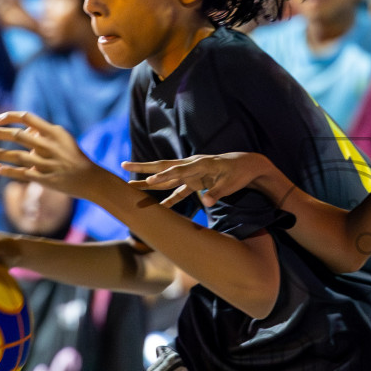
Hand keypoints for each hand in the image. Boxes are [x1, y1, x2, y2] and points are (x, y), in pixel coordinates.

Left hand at [0, 111, 100, 198]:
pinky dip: (7, 170)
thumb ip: (43, 133)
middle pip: (17, 135)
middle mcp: (49, 145)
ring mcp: (46, 162)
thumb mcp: (63, 138)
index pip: (26, 117)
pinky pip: (21, 173)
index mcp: (54, 132)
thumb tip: (24, 131)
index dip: (9, 117)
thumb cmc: (74, 156)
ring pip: (16, 155)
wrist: (90, 179)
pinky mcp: (44, 178)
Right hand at [122, 152, 271, 208]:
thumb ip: (217, 192)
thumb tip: (207, 202)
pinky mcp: (194, 180)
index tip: (150, 181)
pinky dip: (167, 197)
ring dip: (149, 182)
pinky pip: (177, 190)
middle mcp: (192, 166)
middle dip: (144, 168)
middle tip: (123, 166)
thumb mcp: (231, 184)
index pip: (178, 170)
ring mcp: (192, 173)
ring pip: (166, 178)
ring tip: (131, 186)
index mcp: (201, 163)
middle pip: (164, 167)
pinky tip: (157, 207)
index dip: (164, 176)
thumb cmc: (239, 173)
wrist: (247, 165)